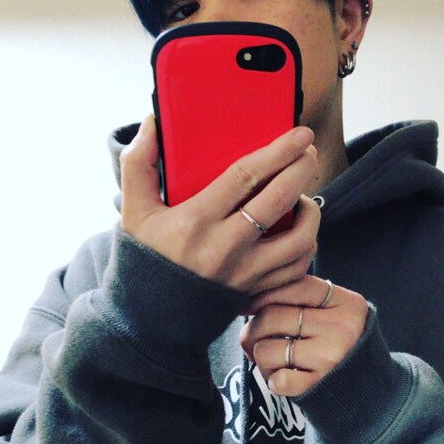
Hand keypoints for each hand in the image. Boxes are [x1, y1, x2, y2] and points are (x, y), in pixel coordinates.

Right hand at [120, 116, 320, 294]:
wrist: (151, 318)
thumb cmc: (146, 258)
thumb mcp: (133, 212)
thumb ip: (137, 165)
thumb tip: (152, 125)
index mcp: (195, 222)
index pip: (246, 177)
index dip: (277, 151)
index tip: (300, 134)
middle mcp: (226, 247)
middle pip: (280, 200)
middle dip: (301, 169)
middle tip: (309, 152)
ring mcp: (246, 273)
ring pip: (300, 238)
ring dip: (310, 211)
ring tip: (302, 194)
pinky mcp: (257, 291)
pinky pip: (298, 268)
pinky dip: (306, 245)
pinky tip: (299, 229)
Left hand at [240, 276, 368, 396]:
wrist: (371, 390)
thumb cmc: (341, 344)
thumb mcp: (334, 313)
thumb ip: (302, 300)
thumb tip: (247, 302)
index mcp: (345, 303)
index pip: (293, 286)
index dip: (262, 295)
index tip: (250, 306)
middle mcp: (340, 328)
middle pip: (271, 317)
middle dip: (253, 329)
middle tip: (253, 338)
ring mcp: (330, 358)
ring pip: (265, 350)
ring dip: (261, 358)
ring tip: (275, 360)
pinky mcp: (318, 386)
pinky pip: (275, 380)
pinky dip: (273, 381)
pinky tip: (286, 378)